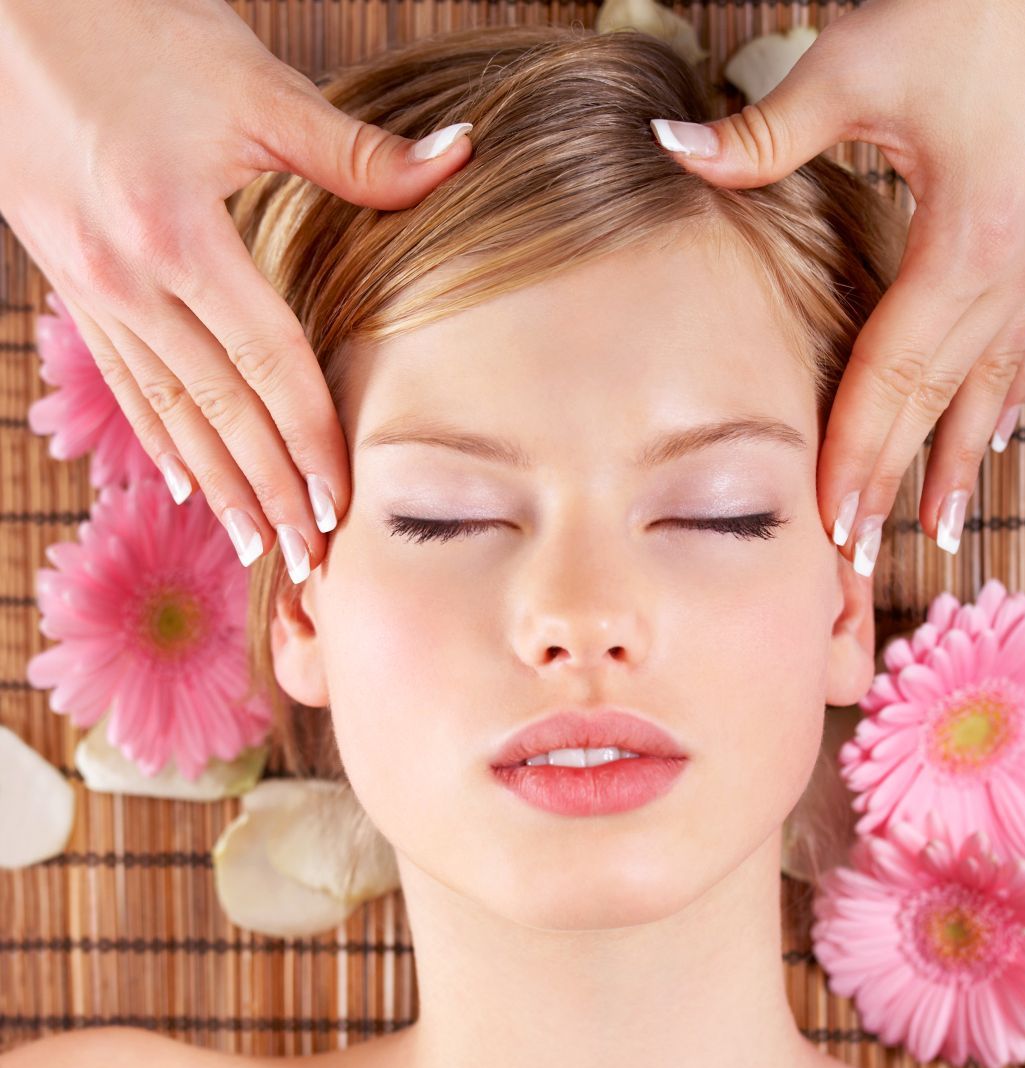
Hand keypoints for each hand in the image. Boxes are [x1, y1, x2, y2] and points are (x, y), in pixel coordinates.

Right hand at [0, 0, 472, 581]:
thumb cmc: (129, 27)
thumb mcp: (248, 82)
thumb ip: (355, 148)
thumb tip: (460, 157)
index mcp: (180, 234)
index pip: (269, 368)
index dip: (309, 441)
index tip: (339, 507)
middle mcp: (129, 278)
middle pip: (220, 410)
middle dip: (269, 492)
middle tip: (307, 561)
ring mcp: (92, 286)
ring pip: (168, 410)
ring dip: (216, 484)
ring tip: (253, 544)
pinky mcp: (69, 278)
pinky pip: (123, 380)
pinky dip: (158, 435)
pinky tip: (181, 478)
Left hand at [650, 0, 1024, 571]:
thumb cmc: (974, 5)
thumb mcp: (857, 64)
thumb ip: (763, 130)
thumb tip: (669, 147)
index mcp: (968, 247)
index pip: (895, 381)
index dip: (859, 459)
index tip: (833, 527)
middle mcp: (1015, 274)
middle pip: (941, 405)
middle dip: (900, 486)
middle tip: (868, 559)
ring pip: (995, 391)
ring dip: (960, 463)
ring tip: (938, 526)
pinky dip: (1004, 402)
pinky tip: (992, 436)